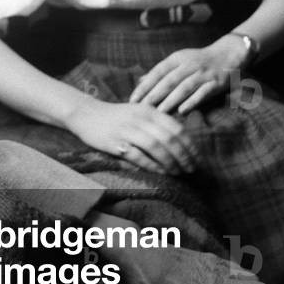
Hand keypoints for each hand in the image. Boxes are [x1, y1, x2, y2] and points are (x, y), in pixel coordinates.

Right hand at [66, 97, 197, 174]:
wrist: (86, 114)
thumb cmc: (117, 116)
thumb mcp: (139, 112)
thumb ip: (159, 123)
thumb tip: (183, 142)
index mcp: (149, 110)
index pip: (177, 128)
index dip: (190, 145)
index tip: (197, 159)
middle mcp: (140, 118)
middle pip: (169, 139)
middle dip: (184, 156)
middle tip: (190, 169)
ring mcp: (127, 129)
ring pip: (156, 147)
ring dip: (170, 163)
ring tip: (178, 173)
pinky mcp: (115, 141)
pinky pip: (138, 156)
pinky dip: (152, 166)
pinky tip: (161, 173)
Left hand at [130, 39, 245, 114]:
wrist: (229, 53)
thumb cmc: (199, 60)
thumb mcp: (179, 60)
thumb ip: (161, 72)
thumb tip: (140, 81)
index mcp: (177, 58)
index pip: (157, 72)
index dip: (145, 86)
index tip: (133, 98)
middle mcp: (189, 64)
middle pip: (168, 80)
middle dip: (154, 95)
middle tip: (141, 108)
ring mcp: (203, 73)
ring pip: (184, 87)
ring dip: (171, 100)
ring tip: (159, 112)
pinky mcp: (216, 82)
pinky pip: (203, 92)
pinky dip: (193, 101)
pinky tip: (183, 111)